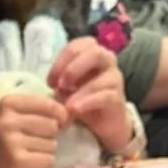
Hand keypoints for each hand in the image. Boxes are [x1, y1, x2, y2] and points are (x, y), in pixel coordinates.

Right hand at [0, 94, 64, 167]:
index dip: (59, 114)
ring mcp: (11, 140)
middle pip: (52, 125)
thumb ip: (44, 110)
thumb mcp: (24, 119)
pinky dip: (44, 164)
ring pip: (52, 143)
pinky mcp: (19, 159)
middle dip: (49, 136)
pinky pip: (49, 159)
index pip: (48, 103)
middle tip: (32, 143)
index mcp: (9, 103)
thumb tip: (70, 114)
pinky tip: (31, 164)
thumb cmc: (15, 143)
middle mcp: (7, 120)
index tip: (55, 122)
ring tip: (30, 153)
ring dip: (46, 151)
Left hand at [48, 37, 132, 152]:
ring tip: (66, 103)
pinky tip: (75, 109)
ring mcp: (115, 79)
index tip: (50, 80)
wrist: (103, 123)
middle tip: (59, 85)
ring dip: (80, 89)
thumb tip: (49, 83)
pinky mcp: (118, 98)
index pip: (79, 44)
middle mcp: (106, 61)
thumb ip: (59, 79)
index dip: (62, 59)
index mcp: (92, 53)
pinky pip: (105, 96)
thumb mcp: (67, 87)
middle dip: (73, 67)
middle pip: (94, 52)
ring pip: (102, 75)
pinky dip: (87, 102)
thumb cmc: (82, 99)